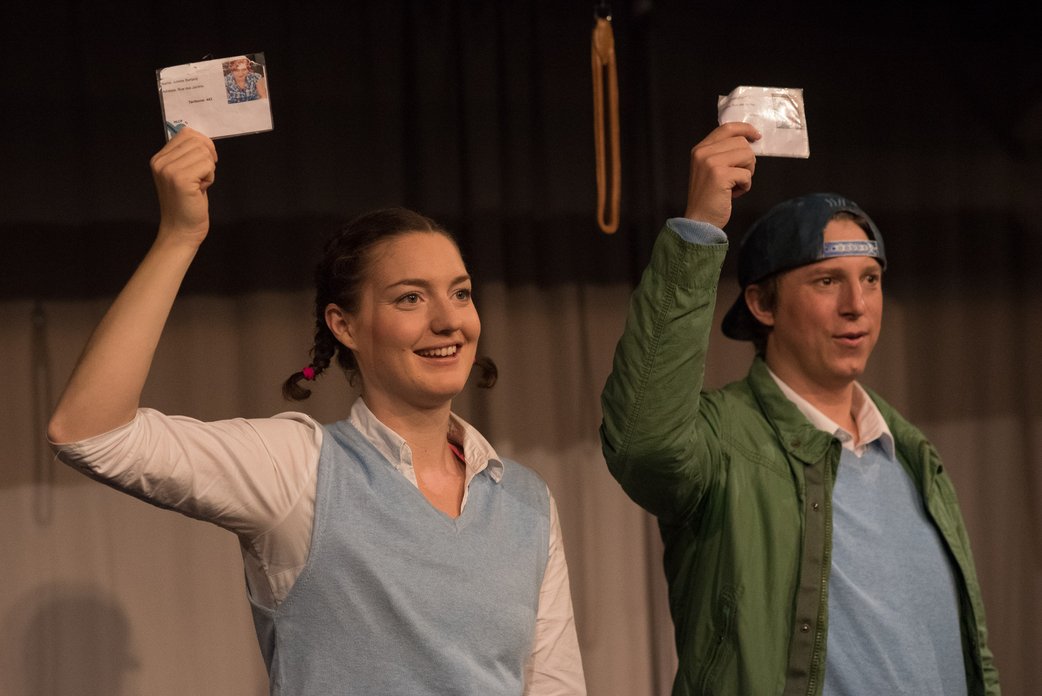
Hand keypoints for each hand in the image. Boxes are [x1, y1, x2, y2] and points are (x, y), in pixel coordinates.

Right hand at [150, 127, 217, 246]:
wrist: (181, 230)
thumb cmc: (187, 204)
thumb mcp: (183, 174)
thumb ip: (187, 156)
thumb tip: (203, 140)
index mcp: (159, 158)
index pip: (187, 133)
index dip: (204, 145)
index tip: (206, 162)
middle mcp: (160, 161)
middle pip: (197, 141)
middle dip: (208, 157)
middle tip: (203, 176)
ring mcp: (168, 170)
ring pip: (204, 153)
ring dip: (209, 169)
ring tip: (200, 185)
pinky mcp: (180, 179)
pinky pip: (208, 165)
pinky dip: (210, 177)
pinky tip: (201, 189)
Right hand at [684, 122, 758, 227]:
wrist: (699, 221)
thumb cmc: (708, 198)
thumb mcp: (710, 169)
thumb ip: (723, 153)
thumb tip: (749, 142)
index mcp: (701, 149)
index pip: (727, 128)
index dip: (745, 129)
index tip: (756, 136)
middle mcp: (703, 153)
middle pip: (742, 143)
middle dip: (747, 160)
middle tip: (739, 177)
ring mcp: (710, 163)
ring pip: (747, 155)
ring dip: (748, 172)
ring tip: (735, 185)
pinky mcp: (719, 175)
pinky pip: (747, 174)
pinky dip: (745, 186)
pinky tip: (733, 194)